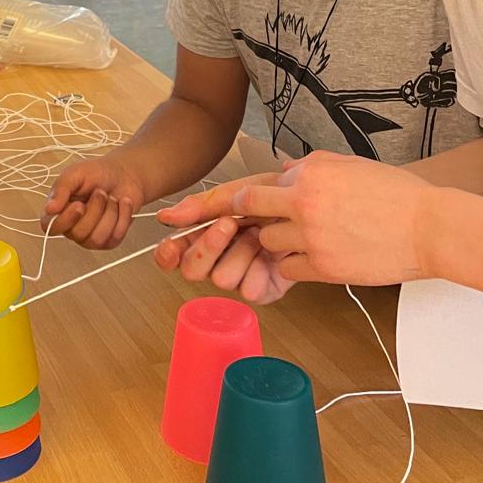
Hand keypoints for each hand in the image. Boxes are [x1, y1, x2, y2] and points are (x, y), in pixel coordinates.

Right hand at [41, 152, 147, 247]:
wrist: (125, 174)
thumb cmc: (97, 172)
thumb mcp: (75, 173)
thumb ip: (61, 189)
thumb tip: (49, 209)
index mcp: (58, 210)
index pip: (49, 227)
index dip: (65, 220)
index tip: (79, 205)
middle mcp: (71, 227)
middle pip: (78, 233)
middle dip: (95, 209)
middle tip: (100, 192)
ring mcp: (90, 237)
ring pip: (97, 238)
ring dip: (109, 213)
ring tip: (111, 198)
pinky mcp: (109, 240)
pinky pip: (115, 238)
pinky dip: (123, 217)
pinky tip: (122, 204)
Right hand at [154, 202, 294, 305]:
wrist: (316, 206)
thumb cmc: (279, 197)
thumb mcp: (238, 192)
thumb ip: (200, 206)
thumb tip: (165, 217)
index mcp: (208, 233)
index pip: (175, 252)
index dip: (168, 253)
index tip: (170, 246)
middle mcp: (221, 257)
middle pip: (191, 270)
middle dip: (209, 245)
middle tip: (229, 224)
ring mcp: (241, 274)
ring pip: (220, 278)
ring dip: (241, 251)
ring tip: (261, 234)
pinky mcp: (263, 289)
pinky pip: (248, 290)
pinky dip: (260, 268)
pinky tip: (272, 253)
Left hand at [155, 150, 439, 299]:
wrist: (430, 226)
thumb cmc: (392, 195)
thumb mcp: (344, 166)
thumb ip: (306, 170)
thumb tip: (282, 172)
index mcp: (305, 173)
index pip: (247, 189)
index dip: (206, 203)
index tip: (177, 214)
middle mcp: (301, 201)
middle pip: (246, 217)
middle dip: (228, 228)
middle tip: (205, 236)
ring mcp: (310, 236)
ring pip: (267, 246)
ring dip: (277, 245)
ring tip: (317, 237)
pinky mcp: (322, 266)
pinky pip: (287, 268)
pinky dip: (294, 265)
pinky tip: (323, 254)